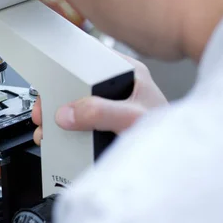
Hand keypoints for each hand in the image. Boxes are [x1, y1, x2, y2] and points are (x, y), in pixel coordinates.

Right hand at [32, 53, 166, 143]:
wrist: (179, 163)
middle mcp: (117, 87)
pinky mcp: (105, 126)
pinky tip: (57, 140)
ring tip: (46, 130)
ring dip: (56, 119)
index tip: (49, 82)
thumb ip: (100, 113)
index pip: (90, 59)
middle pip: (75, 85)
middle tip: (43, 112)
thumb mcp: (131, 119)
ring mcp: (110, 107)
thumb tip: (67, 113)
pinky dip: (64, 133)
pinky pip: (79, 124)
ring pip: (75, 106)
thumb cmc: (169, 136)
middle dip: (54, 100)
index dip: (66, 68)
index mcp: (126, 73)